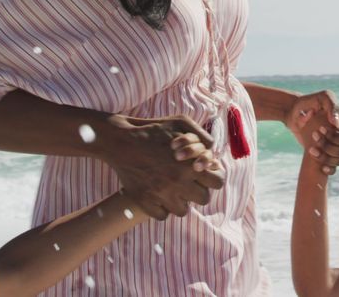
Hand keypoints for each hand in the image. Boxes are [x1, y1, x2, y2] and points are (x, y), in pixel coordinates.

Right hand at [94, 114, 224, 219]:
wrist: (120, 140)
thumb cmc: (153, 130)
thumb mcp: (181, 123)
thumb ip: (202, 137)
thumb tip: (213, 156)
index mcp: (191, 165)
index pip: (217, 182)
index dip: (213, 177)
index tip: (204, 174)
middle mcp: (179, 183)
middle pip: (203, 199)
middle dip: (198, 190)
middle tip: (187, 181)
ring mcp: (161, 195)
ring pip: (183, 211)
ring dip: (180, 201)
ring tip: (172, 188)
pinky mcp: (145, 202)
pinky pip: (162, 216)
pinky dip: (161, 207)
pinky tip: (157, 194)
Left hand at [285, 90, 338, 174]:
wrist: (292, 113)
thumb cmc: (307, 103)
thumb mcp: (322, 98)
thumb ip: (333, 107)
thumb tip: (338, 124)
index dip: (338, 134)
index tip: (321, 128)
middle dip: (330, 144)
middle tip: (314, 135)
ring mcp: (335, 146)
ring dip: (326, 156)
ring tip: (311, 149)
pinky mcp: (326, 154)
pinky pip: (334, 167)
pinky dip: (329, 168)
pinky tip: (321, 166)